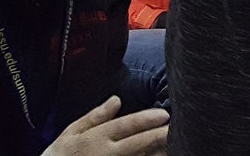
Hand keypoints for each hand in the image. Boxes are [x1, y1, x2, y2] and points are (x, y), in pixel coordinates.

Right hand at [43, 97, 169, 155]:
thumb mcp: (71, 133)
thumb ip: (95, 117)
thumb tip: (116, 100)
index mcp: (95, 139)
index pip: (125, 126)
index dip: (146, 120)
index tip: (165, 115)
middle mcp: (106, 155)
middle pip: (139, 143)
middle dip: (160, 135)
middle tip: (179, 128)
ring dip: (159, 152)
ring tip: (177, 144)